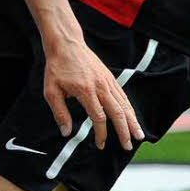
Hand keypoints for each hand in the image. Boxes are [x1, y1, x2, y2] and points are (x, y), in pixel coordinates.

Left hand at [43, 36, 144, 150]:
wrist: (66, 43)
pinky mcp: (110, 77)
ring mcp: (108, 81)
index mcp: (86, 91)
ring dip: (132, 121)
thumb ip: (60, 112)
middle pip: (117, 113)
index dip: (101, 134)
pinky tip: (132, 118)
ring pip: (124, 104)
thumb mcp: (51, 90)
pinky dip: (129, 108)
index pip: (99, 118)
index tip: (100, 145)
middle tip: (128, 147)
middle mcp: (101, 86)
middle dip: (124, 132)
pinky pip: (123, 95)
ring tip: (138, 136)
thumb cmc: (57, 67)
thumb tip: (66, 133)